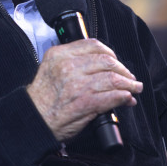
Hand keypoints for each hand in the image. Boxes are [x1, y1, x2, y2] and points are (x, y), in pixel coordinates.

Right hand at [27, 38, 142, 141]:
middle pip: (106, 61)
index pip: (92, 45)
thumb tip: (102, 66)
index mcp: (59, 55)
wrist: (32, 119)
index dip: (110, 53)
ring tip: (134, 88)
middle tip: (130, 78)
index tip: (116, 61)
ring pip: (112, 79)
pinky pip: (111, 96)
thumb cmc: (42, 98)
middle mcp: (67, 67)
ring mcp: (76, 85)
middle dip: (123, 70)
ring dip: (128, 84)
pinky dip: (123, 97)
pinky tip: (127, 99)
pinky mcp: (84, 103)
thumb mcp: (51, 70)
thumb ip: (71, 63)